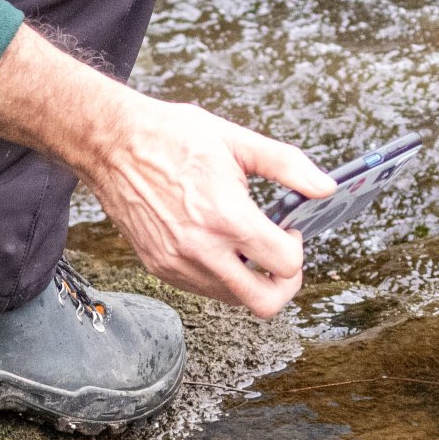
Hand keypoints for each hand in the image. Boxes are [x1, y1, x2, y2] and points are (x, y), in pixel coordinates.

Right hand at [0, 26, 335, 316]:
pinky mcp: (161, 268)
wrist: (112, 143)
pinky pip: (205, 289)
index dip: (297, 249)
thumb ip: (287, 166)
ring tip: (244, 242)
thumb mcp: (236, 141)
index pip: (285, 264)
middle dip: (283, 284)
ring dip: (250, 278)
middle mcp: (202, 249)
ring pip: (234, 300)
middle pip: (264, 302)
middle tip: (280, 257)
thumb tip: (326, 187)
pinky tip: (217, 242)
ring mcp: (178, 264)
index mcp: (226, 216)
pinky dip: (221, 275)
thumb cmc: (171, 136)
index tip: (289, 229)